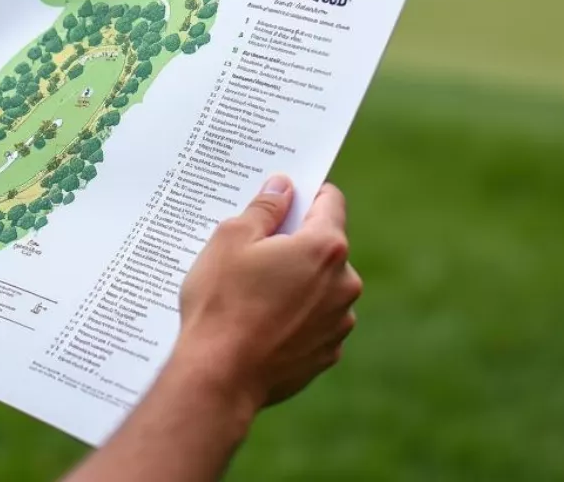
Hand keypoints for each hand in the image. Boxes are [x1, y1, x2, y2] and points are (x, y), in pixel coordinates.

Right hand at [172, 178, 361, 419]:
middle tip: (253, 249)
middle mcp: (344, 284)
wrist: (219, 378)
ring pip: (320, 284)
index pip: (330, 200)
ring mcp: (338, 323)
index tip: (282, 198)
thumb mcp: (231, 237)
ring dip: (296, 280)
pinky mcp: (327, 353)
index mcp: (325, 247)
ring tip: (251, 291)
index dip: (305, 193)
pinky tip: (259, 321)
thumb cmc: (222, 302)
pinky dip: (294, 314)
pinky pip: (314, 319)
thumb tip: (283, 186)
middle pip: (324, 244)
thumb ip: (264, 207)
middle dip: (294, 241)